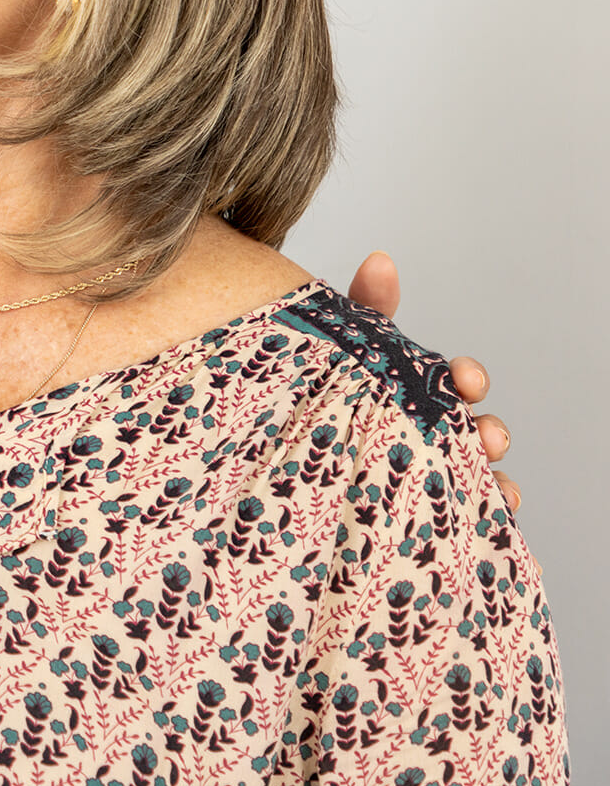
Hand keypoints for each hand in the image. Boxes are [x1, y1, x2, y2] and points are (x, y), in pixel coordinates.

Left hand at [346, 250, 519, 512]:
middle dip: (489, 433)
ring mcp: (431, 471)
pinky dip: (489, 521)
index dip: (467, 379)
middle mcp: (434, 431)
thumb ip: (364, 309)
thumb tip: (381, 259)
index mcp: (422, 390)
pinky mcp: (420, 509)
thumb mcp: (343, 349)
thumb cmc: (327, 388)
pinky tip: (502, 526)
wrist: (283, 454)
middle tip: (482, 436)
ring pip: (475, 478)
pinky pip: (461, 518)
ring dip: (494, 481)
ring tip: (496, 488)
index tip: (464, 380)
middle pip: (477, 433)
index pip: (457, 382)